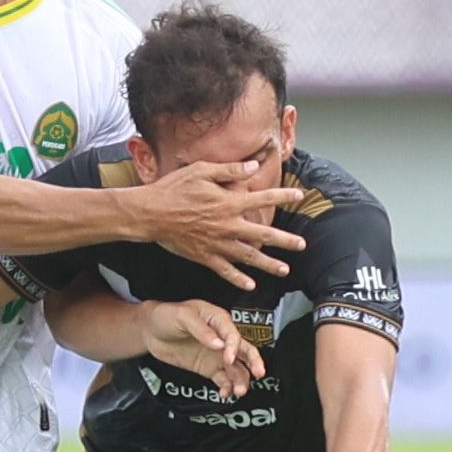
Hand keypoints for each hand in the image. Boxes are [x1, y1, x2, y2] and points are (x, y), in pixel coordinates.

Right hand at [134, 161, 306, 291]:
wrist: (150, 214)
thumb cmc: (174, 188)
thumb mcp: (202, 171)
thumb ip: (229, 170)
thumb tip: (253, 166)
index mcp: (229, 203)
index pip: (263, 198)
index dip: (283, 196)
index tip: (298, 195)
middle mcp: (227, 226)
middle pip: (263, 235)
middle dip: (285, 241)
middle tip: (302, 245)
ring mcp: (217, 244)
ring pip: (248, 257)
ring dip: (268, 264)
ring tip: (284, 270)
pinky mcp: (204, 256)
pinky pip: (225, 271)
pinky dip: (238, 279)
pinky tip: (250, 285)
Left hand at [141, 300, 266, 398]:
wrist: (150, 331)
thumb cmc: (166, 315)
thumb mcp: (182, 316)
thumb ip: (201, 330)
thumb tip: (218, 344)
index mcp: (218, 320)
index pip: (233, 334)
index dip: (234, 347)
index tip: (228, 359)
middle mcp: (222, 338)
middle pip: (245, 351)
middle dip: (253, 363)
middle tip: (259, 374)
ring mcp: (216, 355)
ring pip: (236, 368)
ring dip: (241, 380)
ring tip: (239, 391)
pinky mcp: (208, 368)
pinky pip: (223, 379)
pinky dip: (226, 387)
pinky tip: (225, 393)